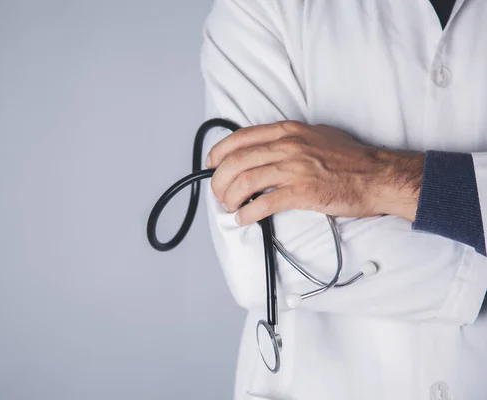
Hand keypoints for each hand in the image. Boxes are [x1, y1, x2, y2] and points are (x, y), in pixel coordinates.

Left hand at [205, 121, 423, 224]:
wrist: (377, 175)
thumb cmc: (349, 158)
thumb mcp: (315, 135)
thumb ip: (289, 138)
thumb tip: (264, 149)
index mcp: (288, 131)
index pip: (240, 138)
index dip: (218, 153)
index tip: (211, 164)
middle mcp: (287, 146)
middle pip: (236, 162)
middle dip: (219, 181)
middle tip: (219, 193)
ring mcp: (294, 168)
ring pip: (245, 182)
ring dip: (230, 198)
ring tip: (230, 207)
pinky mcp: (302, 192)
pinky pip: (264, 203)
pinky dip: (248, 213)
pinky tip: (244, 218)